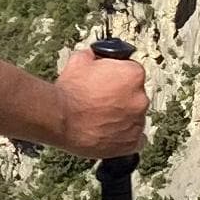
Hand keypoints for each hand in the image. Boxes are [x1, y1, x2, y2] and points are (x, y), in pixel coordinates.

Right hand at [49, 43, 148, 163]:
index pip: (133, 73)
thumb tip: (96, 57)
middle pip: (135, 96)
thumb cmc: (69, 90)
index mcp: (133, 74)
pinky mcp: (131, 143)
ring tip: (100, 119)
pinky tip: (109, 133)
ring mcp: (137, 122)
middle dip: (121, 98)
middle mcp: (140, 98)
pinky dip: (124, 137)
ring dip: (122, 117)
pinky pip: (135, 139)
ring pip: (135, 117)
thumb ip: (96, 57)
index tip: (108, 83)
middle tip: (101, 102)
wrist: (59, 118)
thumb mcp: (80, 60)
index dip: (118, 77)